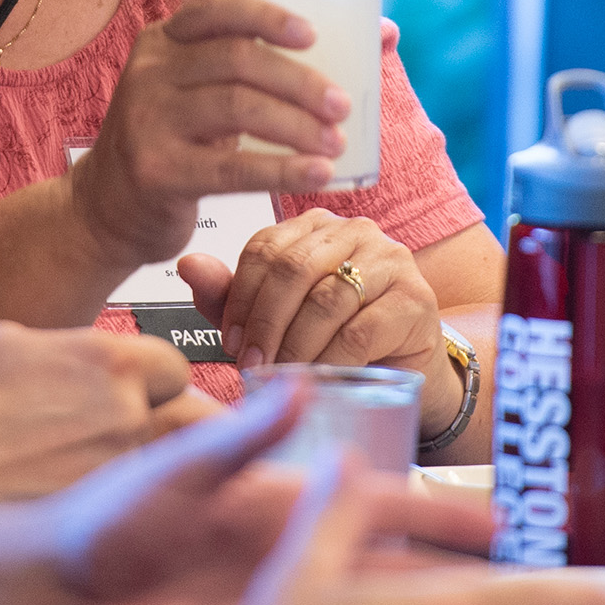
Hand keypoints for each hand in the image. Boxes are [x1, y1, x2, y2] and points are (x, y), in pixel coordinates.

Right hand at [0, 323, 204, 517]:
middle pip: (190, 420)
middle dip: (172, 430)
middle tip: (149, 441)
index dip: (152, 383)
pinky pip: (139, 513)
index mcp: (111, 361)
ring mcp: (124, 472)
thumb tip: (85, 353)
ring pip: (166, 471)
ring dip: (149, 472)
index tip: (136, 394)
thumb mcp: (7, 345)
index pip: (171, 366)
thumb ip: (67, 348)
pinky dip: (127, 514)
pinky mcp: (109, 522)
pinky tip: (94, 515)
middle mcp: (131, 414)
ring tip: (106, 481)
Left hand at [37, 380, 490, 604]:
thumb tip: (301, 379)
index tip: (505, 523)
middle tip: (537, 601)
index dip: (444, 516)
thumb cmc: (107, 522)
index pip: (383, 508)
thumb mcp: (178, 471)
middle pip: (399, 575)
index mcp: (283, 507)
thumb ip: (240, 435)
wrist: (57, 600)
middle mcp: (295, 561)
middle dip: (466, 586)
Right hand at [70, 0, 347, 266]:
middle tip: (341, 105)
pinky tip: (319, 174)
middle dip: (298, 82)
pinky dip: (282, 169)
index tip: (311, 35)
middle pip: (236, 60)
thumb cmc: (177, 144)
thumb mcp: (200, 95)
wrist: (106, 210)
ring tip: (334, 142)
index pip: (215, 9)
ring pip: (237, 108)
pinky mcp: (156, 171)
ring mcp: (147, 120)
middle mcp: (148, 72)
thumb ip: (264, 66)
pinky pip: (231, 167)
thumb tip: (380, 34)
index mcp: (162, 42)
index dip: (266, 16)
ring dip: (296, 124)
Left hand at [181, 210, 454, 423]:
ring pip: (326, 301)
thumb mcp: (273, 318)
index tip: (229, 341)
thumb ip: (230, 294)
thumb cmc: (333, 339)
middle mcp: (356, 231)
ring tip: (281, 375)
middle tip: (251, 363)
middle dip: (264, 323)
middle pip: (293, 269)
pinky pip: (359, 332)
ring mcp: (392, 261)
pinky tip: (317, 379)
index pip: (265, 248)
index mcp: (316, 226)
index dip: (240, 298)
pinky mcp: (416, 300)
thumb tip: (187, 264)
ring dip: (295, 346)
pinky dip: (329, 361)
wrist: (402, 371)